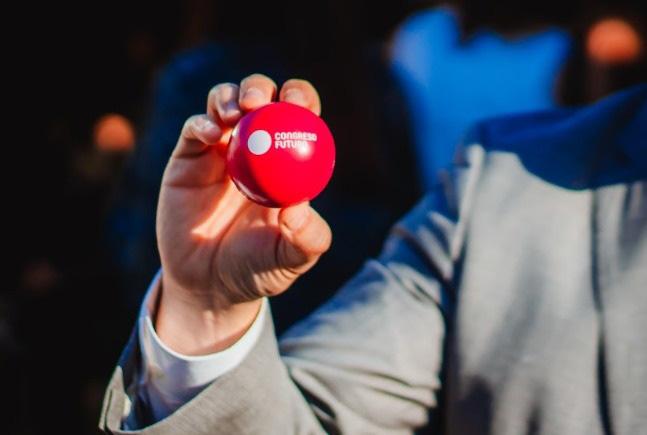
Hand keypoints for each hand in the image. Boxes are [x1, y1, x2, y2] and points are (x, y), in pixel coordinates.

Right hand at [155, 74, 330, 354]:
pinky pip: (194, 129)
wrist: (209, 284)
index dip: (301, 100)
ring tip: (236, 112)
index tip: (299, 105)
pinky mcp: (188, 157)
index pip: (300, 117)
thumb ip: (306, 238)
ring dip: (230, 97)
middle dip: (262, 88)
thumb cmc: (257, 269)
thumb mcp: (290, 260)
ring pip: (224, 102)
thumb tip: (300, 205)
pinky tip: (211, 136)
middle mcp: (255, 147)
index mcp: (287, 161)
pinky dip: (202, 124)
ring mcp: (220, 149)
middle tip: (261, 102)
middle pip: (261, 99)